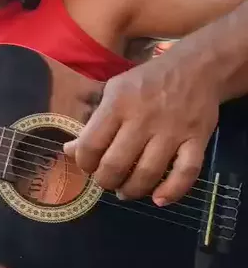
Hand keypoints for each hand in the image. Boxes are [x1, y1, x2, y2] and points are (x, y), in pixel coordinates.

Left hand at [63, 56, 219, 205]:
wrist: (194, 68)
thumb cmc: (145, 82)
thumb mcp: (112, 92)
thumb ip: (93, 123)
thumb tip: (70, 151)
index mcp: (117, 105)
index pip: (91, 144)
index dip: (84, 163)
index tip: (87, 166)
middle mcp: (143, 119)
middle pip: (117, 163)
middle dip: (106, 181)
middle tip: (107, 181)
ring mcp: (172, 131)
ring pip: (149, 172)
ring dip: (133, 189)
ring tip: (125, 191)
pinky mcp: (198, 139)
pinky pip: (186, 172)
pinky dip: (173, 191)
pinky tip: (159, 200)